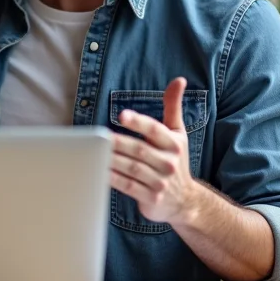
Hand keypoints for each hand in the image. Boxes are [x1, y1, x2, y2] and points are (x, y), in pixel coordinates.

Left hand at [110, 78, 197, 224]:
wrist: (185, 201)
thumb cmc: (175, 160)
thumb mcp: (177, 133)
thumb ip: (173, 106)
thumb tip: (179, 80)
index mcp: (174, 144)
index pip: (155, 130)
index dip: (138, 121)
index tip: (122, 114)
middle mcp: (169, 163)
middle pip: (139, 149)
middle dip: (117, 142)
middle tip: (99, 136)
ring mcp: (160, 182)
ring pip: (131, 168)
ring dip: (111, 159)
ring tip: (94, 150)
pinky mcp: (151, 198)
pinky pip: (127, 186)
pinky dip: (112, 178)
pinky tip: (98, 170)